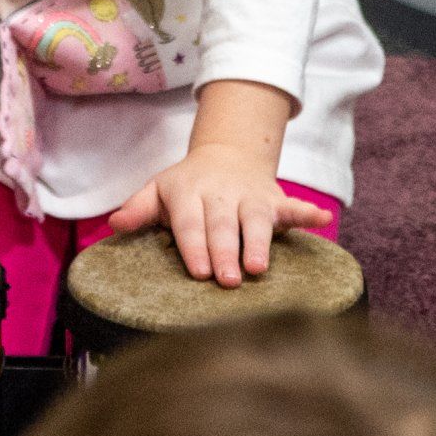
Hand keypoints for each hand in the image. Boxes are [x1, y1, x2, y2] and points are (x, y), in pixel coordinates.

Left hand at [108, 143, 326, 285]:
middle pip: (223, 225)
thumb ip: (139, 209)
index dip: (194, 246)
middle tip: (227, 280)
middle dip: (225, 252)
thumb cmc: (186, 186)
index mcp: (189, 192)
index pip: (190, 222)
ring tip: (259, 267)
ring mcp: (250, 196)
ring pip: (256, 220)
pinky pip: (292, 206)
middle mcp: (221, 194)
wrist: (227, 154)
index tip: (199, 271)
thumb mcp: (158, 191)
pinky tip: (321, 219)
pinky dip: (307, 212)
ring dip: (259, 241)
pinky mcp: (274, 199)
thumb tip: (115, 223)